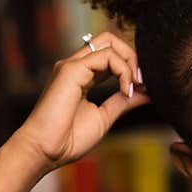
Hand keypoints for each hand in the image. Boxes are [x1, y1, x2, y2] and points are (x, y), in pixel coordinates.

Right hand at [13, 31, 149, 172]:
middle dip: (132, 55)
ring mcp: (72, 65)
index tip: (144, 87)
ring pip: (109, 42)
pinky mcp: (71, 69)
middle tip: (143, 81)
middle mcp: (76, 66)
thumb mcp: (104, 117)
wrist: (46, 151)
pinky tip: (126, 89)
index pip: (111, 54)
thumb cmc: (68, 139)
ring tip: (137, 85)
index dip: (131, 65)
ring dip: (130, 62)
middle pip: (110, 40)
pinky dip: (123, 70)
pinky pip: (106, 56)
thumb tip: (146, 92)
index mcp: (83, 76)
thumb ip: (122, 101)